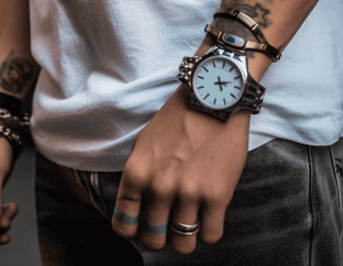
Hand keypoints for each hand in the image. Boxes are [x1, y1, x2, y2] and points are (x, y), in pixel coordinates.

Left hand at [112, 83, 249, 255]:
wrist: (213, 97)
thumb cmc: (179, 117)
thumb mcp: (145, 141)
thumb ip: (138, 175)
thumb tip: (136, 207)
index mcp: (137, 173)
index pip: (124, 226)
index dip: (134, 231)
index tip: (144, 226)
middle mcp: (159, 186)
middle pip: (153, 240)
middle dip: (161, 236)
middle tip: (170, 223)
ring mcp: (189, 192)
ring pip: (183, 246)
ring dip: (185, 238)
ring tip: (191, 221)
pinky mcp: (218, 194)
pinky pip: (210, 236)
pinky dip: (209, 230)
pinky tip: (210, 215)